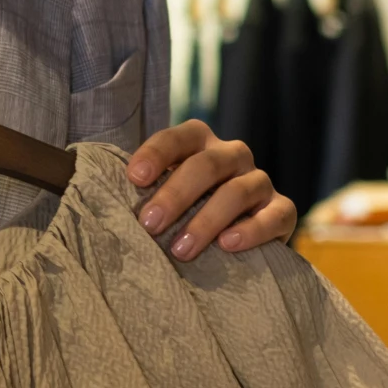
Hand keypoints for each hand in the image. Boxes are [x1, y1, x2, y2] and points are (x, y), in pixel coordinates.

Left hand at [127, 121, 295, 260]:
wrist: (238, 233)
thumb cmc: (187, 209)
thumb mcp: (166, 192)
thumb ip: (146, 189)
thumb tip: (106, 202)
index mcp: (200, 143)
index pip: (179, 138)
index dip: (156, 154)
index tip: (134, 178)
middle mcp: (232, 155)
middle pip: (206, 165)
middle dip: (175, 195)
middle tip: (149, 224)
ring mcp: (259, 181)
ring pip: (237, 191)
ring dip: (206, 220)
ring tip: (181, 249)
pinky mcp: (282, 210)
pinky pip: (275, 215)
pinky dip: (252, 230)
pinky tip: (228, 244)